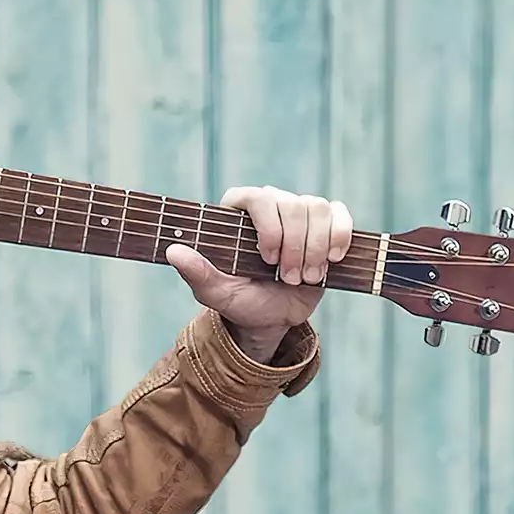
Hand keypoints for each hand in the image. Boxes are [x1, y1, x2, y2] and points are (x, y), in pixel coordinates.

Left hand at [164, 186, 352, 362]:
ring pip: (318, 210)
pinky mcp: (326, 224)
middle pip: (293, 205)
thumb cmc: (240, 301)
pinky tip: (333, 258)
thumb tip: (174, 252)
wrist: (272, 317)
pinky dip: (339, 236)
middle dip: (295, 246)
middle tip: (288, 278)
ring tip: (305, 277)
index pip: (257, 196)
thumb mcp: (215, 293)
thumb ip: (196, 273)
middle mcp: (271, 205)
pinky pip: (339, 215)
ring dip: (315, 248)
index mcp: (239, 212)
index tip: (268, 258)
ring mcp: (300, 212)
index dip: (268, 225)